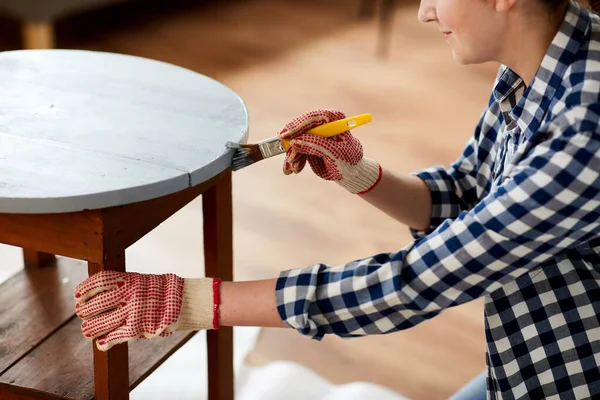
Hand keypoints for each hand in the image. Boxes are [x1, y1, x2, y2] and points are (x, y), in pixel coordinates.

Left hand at [73, 270, 220, 350]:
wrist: (187, 301)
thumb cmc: (165, 290)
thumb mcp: (144, 281)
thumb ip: (125, 286)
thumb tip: (104, 290)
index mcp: (129, 280)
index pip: (99, 282)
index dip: (85, 289)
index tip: (78, 294)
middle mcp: (128, 295)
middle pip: (95, 304)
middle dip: (84, 310)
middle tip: (82, 313)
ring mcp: (132, 313)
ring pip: (100, 323)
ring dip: (90, 329)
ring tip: (87, 330)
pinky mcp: (137, 329)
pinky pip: (114, 337)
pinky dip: (105, 342)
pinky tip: (102, 344)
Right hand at [277, 109, 381, 193]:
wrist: (349, 173)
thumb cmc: (349, 161)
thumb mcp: (336, 154)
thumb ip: (316, 146)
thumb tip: (295, 142)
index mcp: (333, 119)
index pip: (313, 118)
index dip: (297, 125)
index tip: (285, 135)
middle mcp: (321, 124)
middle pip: (299, 127)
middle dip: (291, 143)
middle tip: (287, 154)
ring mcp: (313, 135)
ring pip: (295, 141)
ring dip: (291, 155)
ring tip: (293, 169)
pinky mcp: (307, 145)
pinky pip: (295, 151)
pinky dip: (293, 161)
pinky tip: (295, 170)